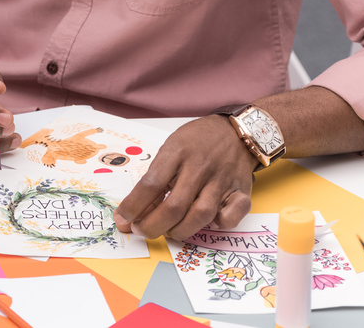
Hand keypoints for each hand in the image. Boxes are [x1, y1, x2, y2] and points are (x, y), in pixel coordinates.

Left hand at [115, 115, 256, 240]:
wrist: (235, 132)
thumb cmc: (196, 142)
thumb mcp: (170, 149)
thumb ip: (156, 178)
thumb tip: (134, 211)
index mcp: (177, 152)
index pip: (150, 185)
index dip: (133, 207)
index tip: (122, 219)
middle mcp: (200, 167)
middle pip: (174, 206)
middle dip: (152, 226)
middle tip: (141, 231)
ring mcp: (222, 180)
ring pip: (200, 215)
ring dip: (180, 231)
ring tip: (168, 232)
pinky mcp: (241, 192)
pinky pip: (232, 216)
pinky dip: (219, 225)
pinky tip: (208, 223)